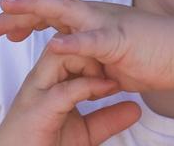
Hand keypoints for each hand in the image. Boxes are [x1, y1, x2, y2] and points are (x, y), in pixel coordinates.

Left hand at [0, 0, 173, 93]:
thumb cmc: (153, 55)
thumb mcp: (113, 59)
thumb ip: (93, 58)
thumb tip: (80, 65)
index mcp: (91, 21)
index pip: (50, 16)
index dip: (24, 19)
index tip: (0, 27)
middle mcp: (94, 15)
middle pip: (48, 9)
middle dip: (17, 14)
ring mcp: (106, 24)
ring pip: (65, 12)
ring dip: (35, 10)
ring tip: (9, 10)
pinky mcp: (120, 39)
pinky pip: (93, 41)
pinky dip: (74, 43)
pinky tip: (55, 45)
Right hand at [0, 44, 139, 145]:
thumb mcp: (85, 131)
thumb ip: (107, 118)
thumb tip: (135, 109)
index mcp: (51, 79)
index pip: (67, 45)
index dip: (92, 44)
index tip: (117, 58)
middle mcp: (42, 80)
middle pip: (62, 41)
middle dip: (88, 44)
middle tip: (113, 66)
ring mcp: (38, 92)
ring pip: (60, 56)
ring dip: (89, 62)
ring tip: (109, 79)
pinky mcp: (39, 110)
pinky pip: (65, 89)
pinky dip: (88, 86)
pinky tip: (107, 89)